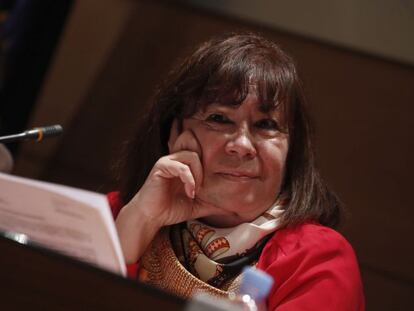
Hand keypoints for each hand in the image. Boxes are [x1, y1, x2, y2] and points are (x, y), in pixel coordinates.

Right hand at [115, 128, 228, 262]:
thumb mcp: (197, 206)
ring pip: (192, 156)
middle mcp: (177, 159)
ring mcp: (168, 161)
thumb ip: (213, 203)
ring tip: (195, 191)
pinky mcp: (161, 167)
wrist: (152, 217)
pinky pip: (181, 167)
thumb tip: (232, 207)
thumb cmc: (171, 209)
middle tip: (204, 187)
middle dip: (206, 168)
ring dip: (198, 174)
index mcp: (185, 165)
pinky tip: (189, 192)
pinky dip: (189, 179)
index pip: (201, 151)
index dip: (210, 161)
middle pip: (199, 149)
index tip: (213, 181)